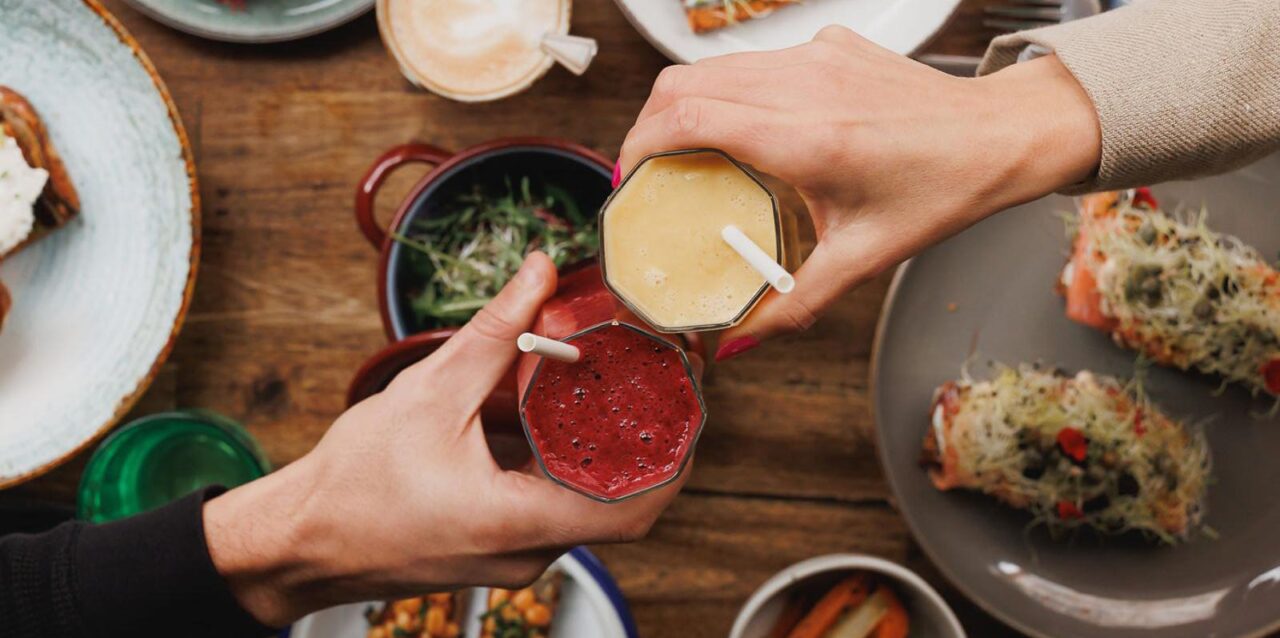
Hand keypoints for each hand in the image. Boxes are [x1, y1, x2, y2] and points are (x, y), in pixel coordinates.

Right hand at [202, 253, 690, 626]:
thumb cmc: (351, 486)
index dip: (676, 453)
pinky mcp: (501, 545)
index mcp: (516, 524)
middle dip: (651, 438)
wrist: (299, 542)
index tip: (690, 397)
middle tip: (664, 377)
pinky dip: (567, 458)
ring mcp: (517, 554)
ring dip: (607, 446)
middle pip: (624, 501)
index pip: (635, 506)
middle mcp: (529, 552)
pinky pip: (556, 502)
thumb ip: (494, 333)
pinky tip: (557, 412)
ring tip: (620, 383)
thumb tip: (539, 274)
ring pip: (591, 501)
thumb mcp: (428, 394)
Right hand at [619, 26, 1100, 357]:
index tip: (631, 181)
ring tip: (687, 154)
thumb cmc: (941, 191)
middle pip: (682, 84)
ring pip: (714, 67)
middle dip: (648, 127)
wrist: (1001, 134)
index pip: (687, 119)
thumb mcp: (865, 257)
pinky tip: (752, 130)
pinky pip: (756, 63)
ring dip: (686, 106)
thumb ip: (794, 301)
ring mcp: (815, 57)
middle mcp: (803, 86)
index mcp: (808, 140)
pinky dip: (733, 93)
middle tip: (648, 173)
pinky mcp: (828, 46)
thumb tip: (740, 337)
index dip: (640, 146)